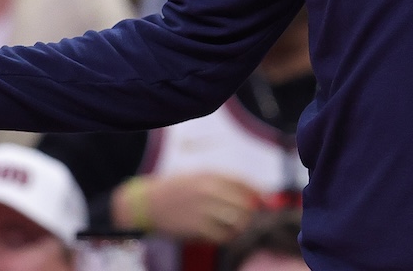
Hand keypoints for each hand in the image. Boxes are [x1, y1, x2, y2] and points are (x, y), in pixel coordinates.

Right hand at [113, 173, 260, 243]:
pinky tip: (224, 236)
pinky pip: (222, 235)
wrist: (146, 204)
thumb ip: (220, 183)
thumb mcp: (196, 177)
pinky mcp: (196, 227)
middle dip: (250, 212)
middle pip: (243, 203)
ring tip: (236, 228)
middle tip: (249, 218)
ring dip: (240, 226)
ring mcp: (203, 209)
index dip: (258, 192)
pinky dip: (227, 237)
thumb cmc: (174, 190)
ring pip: (236, 220)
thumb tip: (247, 193)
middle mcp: (209, 190)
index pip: (243, 182)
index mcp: (209, 175)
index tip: (266, 200)